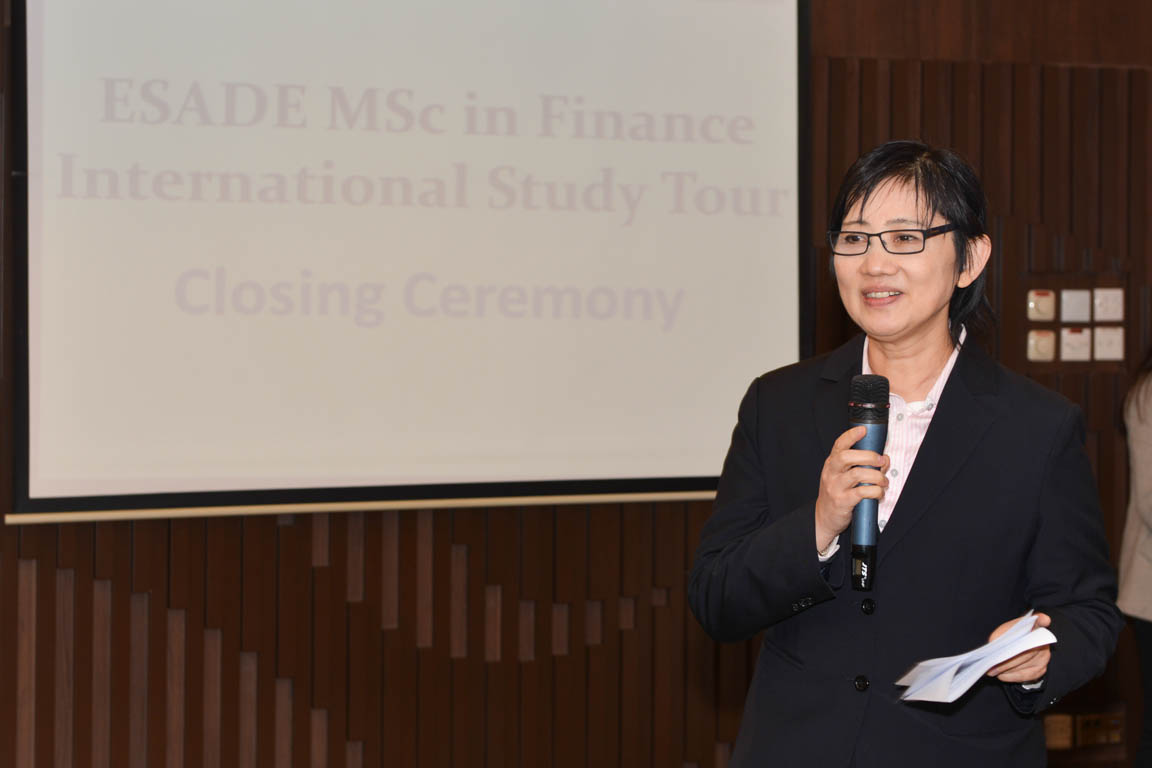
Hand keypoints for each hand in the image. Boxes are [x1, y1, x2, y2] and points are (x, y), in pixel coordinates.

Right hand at [814, 425, 889, 551]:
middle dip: (868, 456)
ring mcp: (835, 487)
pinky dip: (875, 491)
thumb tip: (885, 459)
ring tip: (884, 481)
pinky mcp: (842, 501)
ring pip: (857, 474)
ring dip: (876, 476)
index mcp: (832, 463)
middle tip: (881, 460)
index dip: (851, 436)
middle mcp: (831, 473)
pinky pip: (862, 493)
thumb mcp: (844, 476)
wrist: (824, 517)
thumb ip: (864, 466)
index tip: (863, 430)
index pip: (839, 445)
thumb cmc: (838, 493)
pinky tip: (879, 493)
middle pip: (847, 457)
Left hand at [985, 612, 1051, 683]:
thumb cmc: (1010, 636)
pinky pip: (1027, 675)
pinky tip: (1002, 675)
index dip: (1041, 620)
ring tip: (992, 671)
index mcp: (1033, 625)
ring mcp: (1044, 655)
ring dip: (1007, 669)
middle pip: (1026, 651)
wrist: (1019, 645)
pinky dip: (1013, 676)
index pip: (1040, 620)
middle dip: (1006, 660)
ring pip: (1025, 665)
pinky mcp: (1042, 668)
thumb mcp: (1003, 632)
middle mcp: (1042, 640)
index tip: (1044, 619)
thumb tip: (992, 649)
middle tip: (991, 665)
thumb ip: (999, 637)